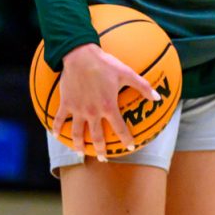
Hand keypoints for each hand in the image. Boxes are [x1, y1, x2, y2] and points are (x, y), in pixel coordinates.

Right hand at [53, 43, 159, 161]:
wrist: (80, 56)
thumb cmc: (105, 63)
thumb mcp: (127, 73)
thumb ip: (143, 86)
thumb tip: (158, 97)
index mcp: (108, 107)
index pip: (120, 128)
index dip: (126, 139)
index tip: (130, 147)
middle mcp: (92, 112)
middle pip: (97, 137)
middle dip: (101, 150)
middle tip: (102, 159)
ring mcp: (78, 109)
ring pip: (77, 133)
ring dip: (79, 145)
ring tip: (80, 153)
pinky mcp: (66, 104)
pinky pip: (60, 120)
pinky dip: (57, 129)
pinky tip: (56, 135)